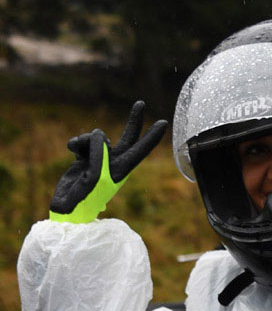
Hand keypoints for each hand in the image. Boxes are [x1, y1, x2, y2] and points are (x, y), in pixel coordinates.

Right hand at [49, 101, 166, 222]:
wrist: (68, 207)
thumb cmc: (86, 196)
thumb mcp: (95, 176)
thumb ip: (99, 154)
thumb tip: (99, 135)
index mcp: (121, 169)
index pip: (139, 150)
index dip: (151, 137)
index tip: (164, 123)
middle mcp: (113, 162)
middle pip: (128, 138)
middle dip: (134, 121)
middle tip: (141, 103)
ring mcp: (100, 159)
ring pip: (97, 137)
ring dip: (85, 141)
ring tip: (78, 154)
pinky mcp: (85, 157)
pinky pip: (82, 141)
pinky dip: (76, 144)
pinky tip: (72, 152)